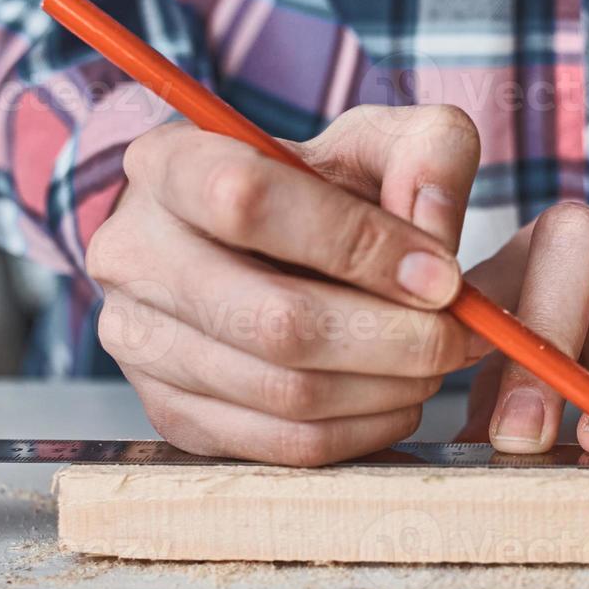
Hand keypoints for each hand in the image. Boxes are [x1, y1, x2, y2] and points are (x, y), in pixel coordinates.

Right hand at [85, 104, 485, 464]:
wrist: (252, 247)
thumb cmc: (318, 190)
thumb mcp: (377, 143)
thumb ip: (427, 156)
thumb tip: (435, 239)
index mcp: (168, 165)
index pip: (249, 200)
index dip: (360, 245)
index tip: (442, 276)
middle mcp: (131, 255)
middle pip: (275, 319)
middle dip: (394, 337)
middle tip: (457, 336)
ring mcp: (140, 343)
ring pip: (284, 393)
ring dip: (386, 388)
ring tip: (434, 363)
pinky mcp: (169, 414)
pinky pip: (281, 445)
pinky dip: (360, 431)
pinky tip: (396, 398)